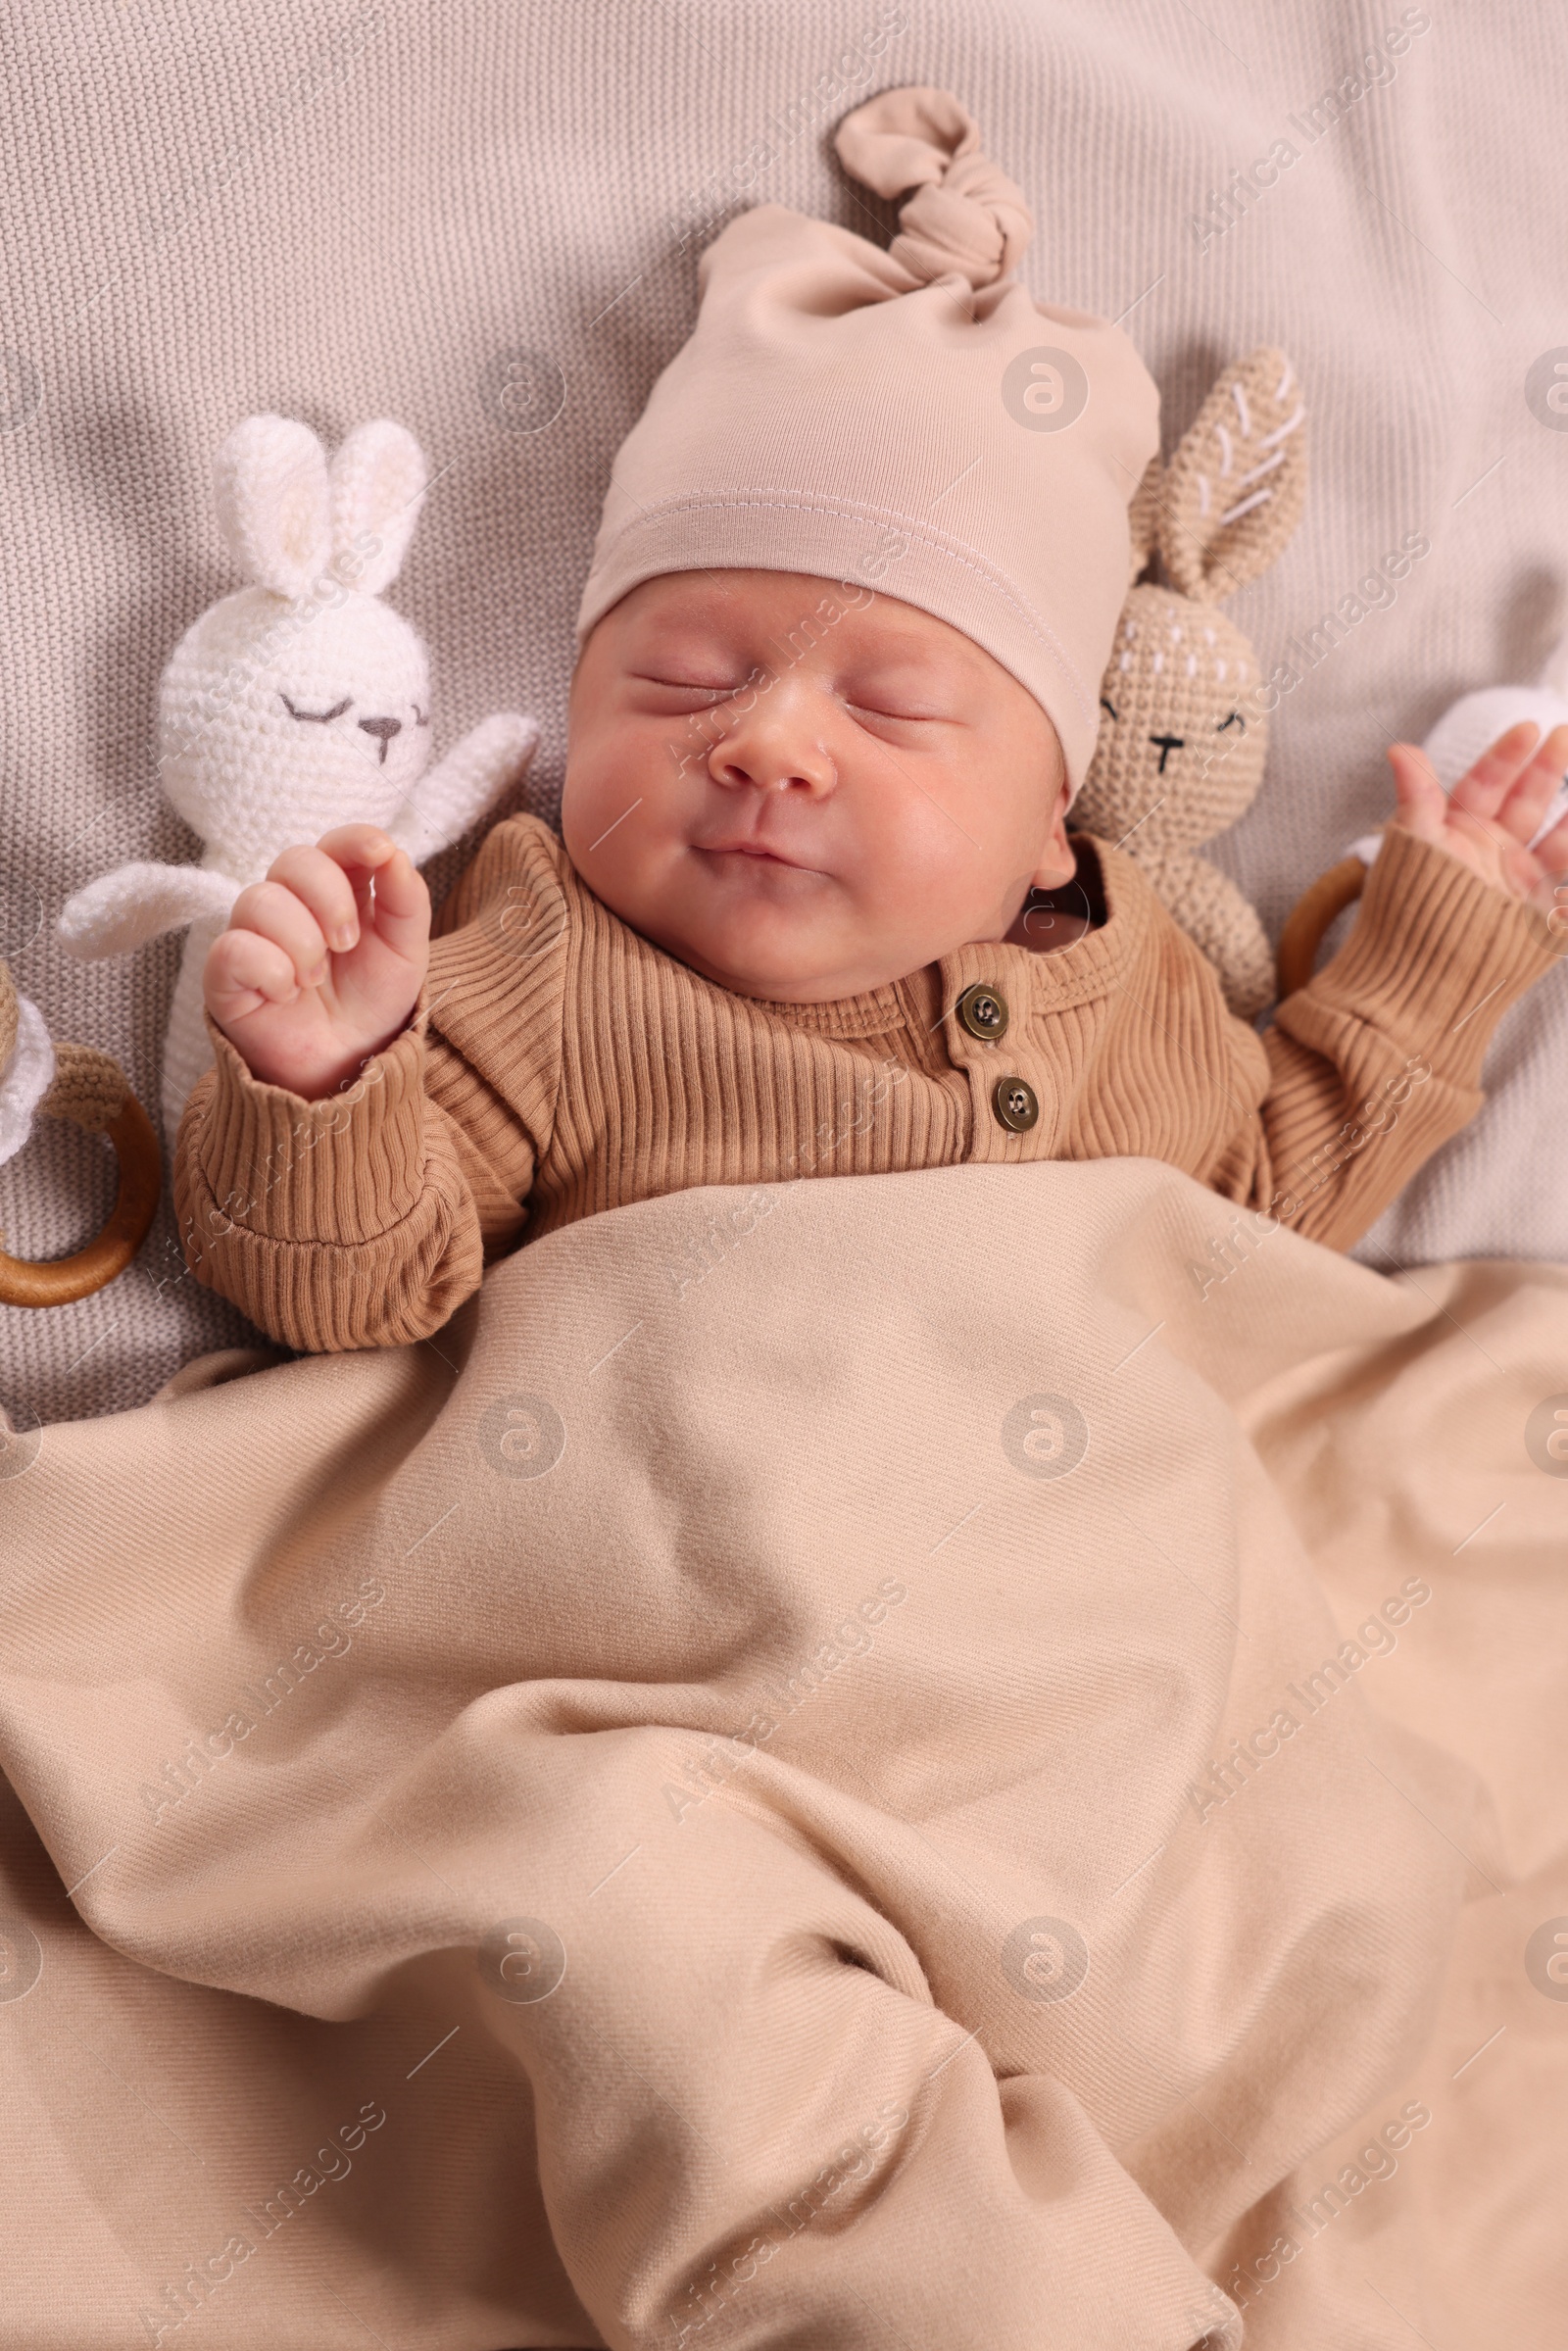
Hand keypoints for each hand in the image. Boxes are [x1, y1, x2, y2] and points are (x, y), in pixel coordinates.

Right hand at [203, 825, 430, 1099]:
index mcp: (336, 890)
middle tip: (347, 944)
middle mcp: (290, 903)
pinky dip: (270, 970)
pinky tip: (286, 994)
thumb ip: (405, 899)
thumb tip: (392, 851)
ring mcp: (253, 934)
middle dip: (330, 899)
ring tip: (315, 980)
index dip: (353, 840)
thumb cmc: (372, 1001)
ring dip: (302, 944)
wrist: (350, 1064)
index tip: (378, 852)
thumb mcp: (405, 951)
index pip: (334, 844)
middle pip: (293, 860)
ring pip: (260, 900)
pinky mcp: (225, 973)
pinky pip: (233, 948)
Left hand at [1386, 719, 1567, 919]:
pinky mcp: (1540, 912)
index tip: (1527, 729)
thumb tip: (1400, 748)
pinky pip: (1567, 882)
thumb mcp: (1415, 849)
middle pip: (1525, 801)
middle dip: (1547, 767)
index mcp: (1459, 833)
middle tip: (1564, 733)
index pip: (1485, 784)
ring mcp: (1518, 881)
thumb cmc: (1410, 913)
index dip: (1505, 756)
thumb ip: (1417, 799)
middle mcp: (1491, 852)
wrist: (1426, 978)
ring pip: (1557, 838)